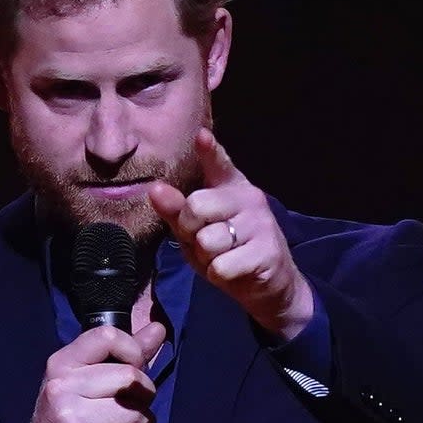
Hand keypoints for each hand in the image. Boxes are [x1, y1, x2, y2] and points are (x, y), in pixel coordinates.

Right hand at [19, 322, 165, 422]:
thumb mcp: (87, 385)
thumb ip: (125, 356)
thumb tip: (158, 328)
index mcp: (62, 364)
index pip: (108, 336)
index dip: (133, 351)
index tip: (135, 369)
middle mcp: (62, 385)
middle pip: (129, 376)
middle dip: (144, 396)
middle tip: (135, 408)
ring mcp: (69, 415)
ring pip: (134, 412)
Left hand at [149, 127, 312, 340]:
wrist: (267, 286)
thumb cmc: (226, 250)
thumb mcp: (194, 231)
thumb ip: (175, 211)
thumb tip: (155, 189)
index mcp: (230, 186)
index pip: (218, 163)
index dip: (209, 150)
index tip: (201, 137)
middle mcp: (249, 198)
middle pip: (197, 206)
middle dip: (191, 230)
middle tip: (206, 241)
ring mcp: (261, 224)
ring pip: (208, 241)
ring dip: (207, 258)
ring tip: (223, 257)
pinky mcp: (268, 252)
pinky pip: (222, 266)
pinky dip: (220, 274)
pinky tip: (235, 270)